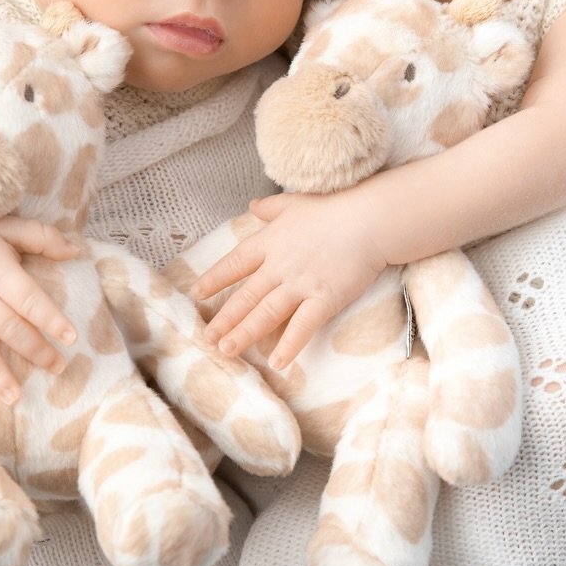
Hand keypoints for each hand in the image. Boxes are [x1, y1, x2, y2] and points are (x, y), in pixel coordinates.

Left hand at [191, 190, 389, 368]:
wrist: (368, 219)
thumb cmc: (334, 207)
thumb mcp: (294, 202)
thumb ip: (270, 207)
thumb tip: (252, 204)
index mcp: (269, 243)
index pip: (234, 264)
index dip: (214, 279)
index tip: (196, 293)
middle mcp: (279, 266)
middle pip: (245, 296)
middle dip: (224, 318)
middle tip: (207, 337)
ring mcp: (301, 284)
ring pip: (266, 314)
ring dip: (245, 334)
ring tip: (226, 351)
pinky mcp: (324, 299)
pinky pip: (303, 326)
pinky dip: (290, 345)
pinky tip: (277, 363)